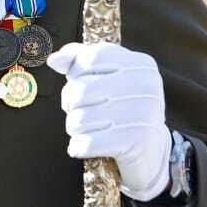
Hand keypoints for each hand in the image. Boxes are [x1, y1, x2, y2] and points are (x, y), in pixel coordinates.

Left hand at [46, 42, 171, 201]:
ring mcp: (143, 114)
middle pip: (81, 89)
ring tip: (84, 129)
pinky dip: (78, 147)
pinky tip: (83, 146)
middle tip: (78, 110)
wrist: (152, 150)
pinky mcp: (136, 143)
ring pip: (80, 119)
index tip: (77, 82)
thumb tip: (53, 60)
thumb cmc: (122, 108)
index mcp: (140, 64)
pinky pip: (87, 143)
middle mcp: (146, 86)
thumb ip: (79, 60)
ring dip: (74, 127)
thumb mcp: (107, 77)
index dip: (75, 72)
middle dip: (70, 103)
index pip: (91, 57)